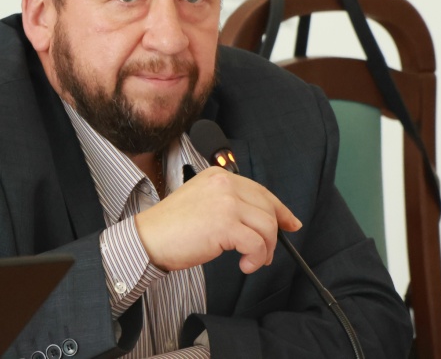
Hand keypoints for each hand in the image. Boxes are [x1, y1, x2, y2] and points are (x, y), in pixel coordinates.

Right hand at [133, 166, 301, 273]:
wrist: (149, 238)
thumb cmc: (172, 227)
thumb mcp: (202, 202)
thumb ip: (229, 203)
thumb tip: (262, 220)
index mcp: (218, 176)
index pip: (260, 190)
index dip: (279, 209)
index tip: (291, 223)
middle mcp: (224, 184)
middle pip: (268, 208)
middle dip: (273, 235)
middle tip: (266, 253)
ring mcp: (226, 203)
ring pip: (267, 227)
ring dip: (265, 250)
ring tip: (252, 261)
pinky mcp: (225, 224)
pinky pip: (257, 244)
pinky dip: (255, 259)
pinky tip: (244, 265)